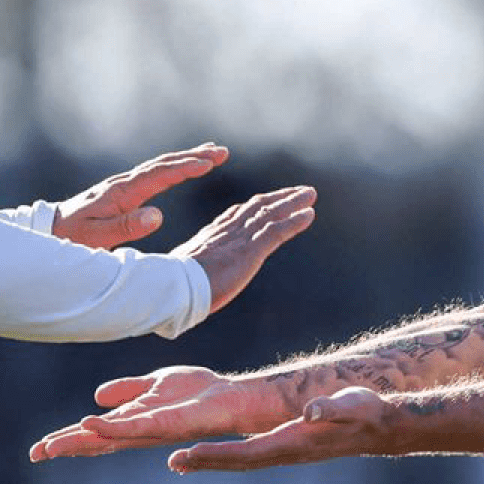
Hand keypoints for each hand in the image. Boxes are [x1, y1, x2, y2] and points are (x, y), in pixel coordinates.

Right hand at [28, 365, 291, 461]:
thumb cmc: (198, 392)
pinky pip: (134, 426)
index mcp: (133, 420)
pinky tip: (90, 423)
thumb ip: (128, 390)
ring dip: (81, 441)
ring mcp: (151, 430)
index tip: (40, 448)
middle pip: (96, 440)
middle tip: (36, 454)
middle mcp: (139, 430)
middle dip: (66, 445)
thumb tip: (96, 397)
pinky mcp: (166, 425)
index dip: (68, 437)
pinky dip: (111, 427)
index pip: (94, 432)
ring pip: (109, 438)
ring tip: (53, 445)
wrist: (232, 396)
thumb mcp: (155, 384)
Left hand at [51, 144, 228, 249]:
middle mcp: (125, 183)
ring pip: (160, 166)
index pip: (160, 175)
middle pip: (164, 164)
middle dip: (194, 156)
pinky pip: (154, 174)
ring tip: (211, 153)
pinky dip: (173, 167)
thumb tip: (158, 215)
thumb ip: (127, 227)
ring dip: (186, 158)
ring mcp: (124, 185)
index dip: (186, 167)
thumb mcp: (98, 238)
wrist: (49, 230)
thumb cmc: (73, 237)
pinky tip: (182, 169)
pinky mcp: (123, 191)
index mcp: (122, 192)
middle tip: (221, 151)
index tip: (210, 162)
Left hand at [167, 387, 397, 472]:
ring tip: (180, 461)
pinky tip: (211, 454)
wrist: (382, 427)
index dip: (219, 454)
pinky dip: (227, 456)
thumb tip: (310, 411)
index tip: (192, 454)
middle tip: (173, 462)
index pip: (249, 452)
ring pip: (242, 461)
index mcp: (294, 443)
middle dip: (206, 462)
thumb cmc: (367, 412)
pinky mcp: (288, 448)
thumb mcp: (351, 404)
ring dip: (211, 461)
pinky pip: (251, 455)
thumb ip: (330, 408)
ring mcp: (287, 453)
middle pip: (239, 462)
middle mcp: (286, 453)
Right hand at [172, 184, 314, 312]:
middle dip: (277, 198)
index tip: (264, 200)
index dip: (252, 206)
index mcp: (210, 236)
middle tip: (296, 191)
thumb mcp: (181, 275)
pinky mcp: (249, 251)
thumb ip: (190, 276)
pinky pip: (277, 230)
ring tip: (310, 194)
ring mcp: (239, 239)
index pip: (235, 214)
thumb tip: (185, 291)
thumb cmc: (173, 287)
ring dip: (292, 202)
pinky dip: (295, 221)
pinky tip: (309, 214)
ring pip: (270, 213)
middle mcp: (226, 231)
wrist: (174, 288)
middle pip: (256, 207)